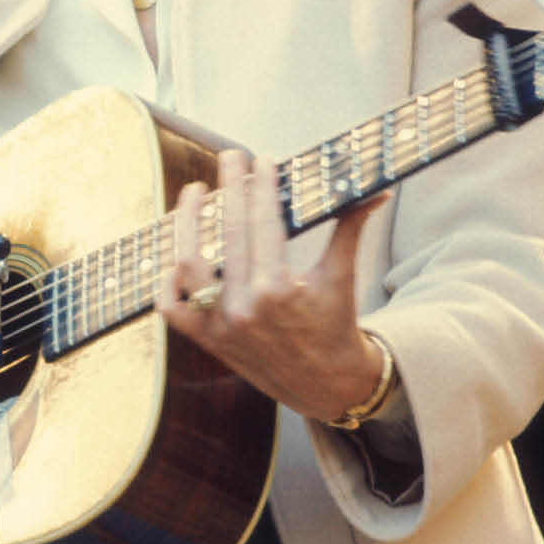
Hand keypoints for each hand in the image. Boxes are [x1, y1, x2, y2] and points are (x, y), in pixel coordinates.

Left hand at [156, 150, 388, 420]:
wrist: (328, 385)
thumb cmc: (336, 325)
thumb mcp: (343, 277)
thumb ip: (351, 230)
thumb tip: (376, 191)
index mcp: (278, 290)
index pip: (262, 223)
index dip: (259, 186)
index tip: (260, 159)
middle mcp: (244, 307)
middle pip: (226, 233)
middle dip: (228, 188)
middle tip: (229, 158)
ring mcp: (220, 325)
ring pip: (187, 264)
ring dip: (186, 224)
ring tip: (193, 193)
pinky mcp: (207, 340)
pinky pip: (171, 309)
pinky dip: (167, 282)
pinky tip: (175, 254)